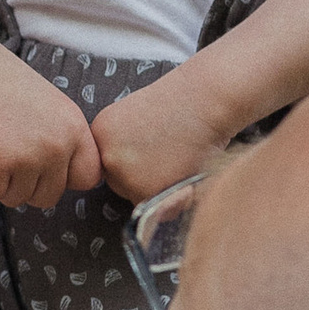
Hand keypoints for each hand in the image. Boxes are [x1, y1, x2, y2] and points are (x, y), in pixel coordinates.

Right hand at [0, 37, 102, 206]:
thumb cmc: (8, 89)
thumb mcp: (54, 109)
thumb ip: (65, 142)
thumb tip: (65, 182)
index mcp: (75, 130)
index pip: (88, 178)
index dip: (65, 178)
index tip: (45, 166)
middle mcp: (57, 146)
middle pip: (49, 197)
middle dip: (26, 185)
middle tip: (9, 154)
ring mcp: (27, 157)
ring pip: (16, 199)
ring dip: (0, 182)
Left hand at [89, 57, 237, 206]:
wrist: (208, 99)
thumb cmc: (183, 103)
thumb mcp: (136, 115)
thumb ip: (124, 143)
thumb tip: (127, 171)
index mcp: (100, 132)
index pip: (109, 163)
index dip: (134, 160)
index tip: (153, 148)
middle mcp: (106, 154)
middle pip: (120, 183)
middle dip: (144, 176)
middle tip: (170, 154)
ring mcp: (124, 174)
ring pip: (139, 197)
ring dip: (160, 188)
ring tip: (179, 160)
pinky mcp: (146, 191)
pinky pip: (159, 209)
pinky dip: (175, 198)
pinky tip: (185, 171)